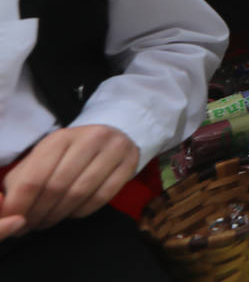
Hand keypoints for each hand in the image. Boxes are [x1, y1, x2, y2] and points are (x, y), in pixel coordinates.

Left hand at [0, 124, 138, 234]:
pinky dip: (82, 211)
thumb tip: (7, 211)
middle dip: (39, 213)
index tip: (12, 221)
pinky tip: (72, 212)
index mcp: (60, 137)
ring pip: (80, 194)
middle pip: (57, 187)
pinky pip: (102, 197)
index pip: (34, 177)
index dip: (21, 205)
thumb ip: (22, 180)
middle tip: (30, 226)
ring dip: (59, 215)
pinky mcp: (129, 163)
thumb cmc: (72, 150)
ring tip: (48, 221)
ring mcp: (113, 150)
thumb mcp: (45, 155)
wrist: (116, 130)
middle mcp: (88, 139)